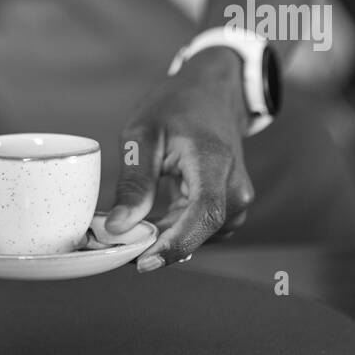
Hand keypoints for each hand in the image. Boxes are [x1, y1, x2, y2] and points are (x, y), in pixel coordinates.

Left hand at [104, 48, 254, 268]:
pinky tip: (150, 223)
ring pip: (200, 234)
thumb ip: (134, 182)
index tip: (143, 262)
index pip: (204, 214)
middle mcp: (234, 184)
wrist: (212, 92)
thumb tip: (117, 228)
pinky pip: (201, 227)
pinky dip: (175, 230)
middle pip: (200, 231)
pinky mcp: (229, 203)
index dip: (176, 244)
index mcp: (213, 160)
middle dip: (159, 246)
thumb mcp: (143, 133)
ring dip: (165, 239)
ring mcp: (237, 196)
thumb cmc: (176, 105)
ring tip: (129, 231)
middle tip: (117, 247)